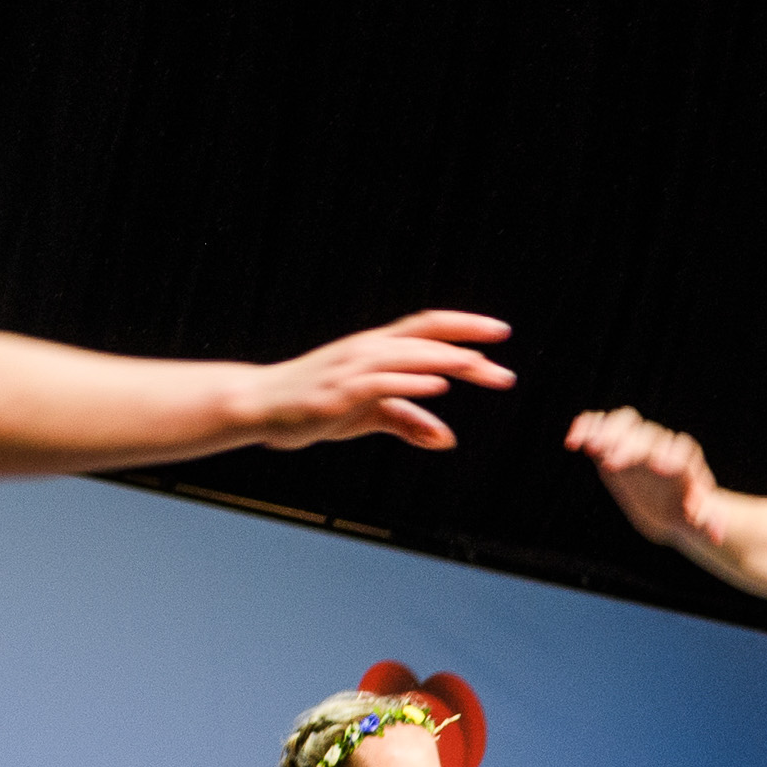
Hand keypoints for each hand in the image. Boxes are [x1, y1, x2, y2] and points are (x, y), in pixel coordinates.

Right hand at [242, 310, 512, 450]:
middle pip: (428, 340)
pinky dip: (411, 382)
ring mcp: (354, 367)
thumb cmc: (316, 405)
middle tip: (506, 374)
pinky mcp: (341, 390)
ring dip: (447, 362)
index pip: (429, 327)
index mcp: (378, 347)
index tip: (502, 333)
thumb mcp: (370, 414)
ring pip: (409, 356)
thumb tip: (447, 440)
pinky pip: (382, 382)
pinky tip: (437, 386)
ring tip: (481, 368)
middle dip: (469, 349)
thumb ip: (408, 422)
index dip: (466, 326)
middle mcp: (369, 349)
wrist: (260, 403)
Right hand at [567, 407, 728, 547]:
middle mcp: (660, 444)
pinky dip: (586, 427)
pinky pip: (600, 424)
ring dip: (607, 432)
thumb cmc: (684, 508)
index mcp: (684, 460)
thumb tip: (714, 534)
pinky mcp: (614, 441)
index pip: (680, 451)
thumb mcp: (698, 518)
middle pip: (647, 435)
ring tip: (590, 448)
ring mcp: (636, 439)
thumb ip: (706, 522)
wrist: (667, 501)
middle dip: (630, 446)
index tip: (660, 468)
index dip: (671, 456)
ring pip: (625, 422)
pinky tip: (572, 442)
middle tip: (612, 464)